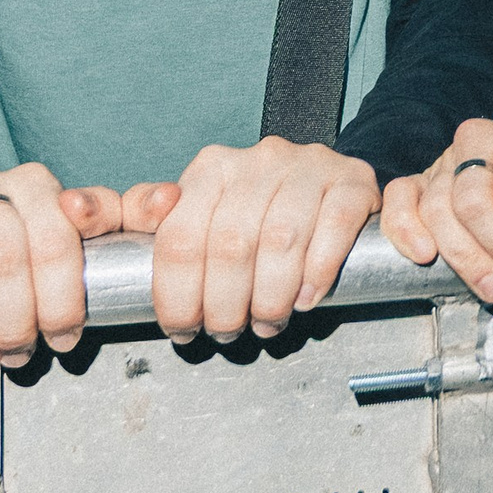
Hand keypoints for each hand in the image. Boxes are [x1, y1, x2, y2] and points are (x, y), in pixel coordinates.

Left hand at [121, 138, 380, 340]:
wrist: (331, 182)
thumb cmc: (263, 211)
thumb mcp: (209, 210)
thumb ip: (165, 224)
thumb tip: (138, 228)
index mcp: (212, 168)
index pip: (180, 237)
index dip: (177, 295)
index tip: (183, 329)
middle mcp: (259, 160)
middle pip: (230, 245)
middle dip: (225, 305)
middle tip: (229, 332)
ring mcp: (309, 166)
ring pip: (280, 240)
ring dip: (271, 297)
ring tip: (267, 322)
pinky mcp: (354, 180)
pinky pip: (335, 226)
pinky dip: (318, 271)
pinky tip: (307, 298)